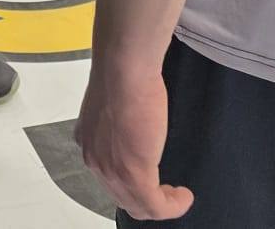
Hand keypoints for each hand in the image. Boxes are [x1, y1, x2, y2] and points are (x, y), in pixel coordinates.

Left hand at [76, 63, 192, 220]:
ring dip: (161, 204)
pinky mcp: (134, 174)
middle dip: (146, 197)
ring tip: (177, 195)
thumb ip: (119, 118)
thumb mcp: (115, 101)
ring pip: (138, 205)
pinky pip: (155, 206)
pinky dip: (173, 206)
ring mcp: (113, 170)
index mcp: (89, 141)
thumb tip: (132, 121)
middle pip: (122, 195)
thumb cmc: (122, 72)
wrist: (124, 67)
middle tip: (168, 191)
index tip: (151, 177)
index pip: (109, 175)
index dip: (131, 182)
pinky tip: (185, 197)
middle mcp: (95, 159)